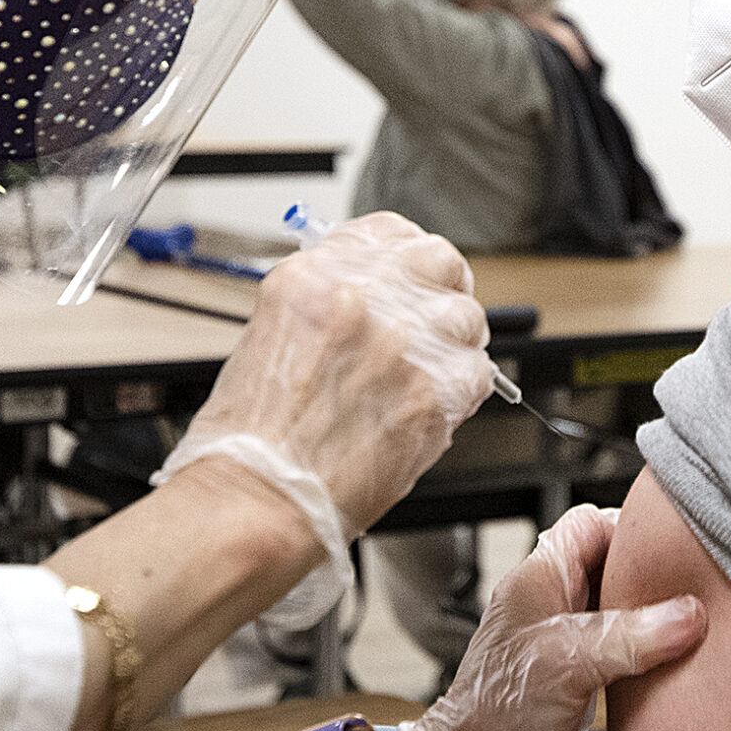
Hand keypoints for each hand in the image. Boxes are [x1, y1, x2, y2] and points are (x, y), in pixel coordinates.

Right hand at [177, 213, 495, 534]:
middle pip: (440, 262)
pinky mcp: (436, 391)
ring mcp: (404, 342)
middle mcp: (363, 298)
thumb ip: (331, 308)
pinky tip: (427, 411)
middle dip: (440, 291)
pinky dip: (461, 393)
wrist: (257, 498)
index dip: (408, 258)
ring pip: (467, 318)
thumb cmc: (253, 438)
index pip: (391, 232)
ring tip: (423, 379)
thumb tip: (375, 300)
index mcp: (314, 278)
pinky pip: (477, 374)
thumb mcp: (273, 339)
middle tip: (431, 323)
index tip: (411, 277)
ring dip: (453, 346)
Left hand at [400, 505, 708, 730]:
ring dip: (654, 620)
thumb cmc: (495, 716)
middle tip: (696, 589)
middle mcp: (550, 606)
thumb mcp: (567, 661)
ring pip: (620, 612)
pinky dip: (647, 656)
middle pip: (611, 567)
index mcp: (537, 580)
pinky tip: (671, 669)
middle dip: (652, 576)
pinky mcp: (577, 683)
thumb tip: (689, 615)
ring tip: (692, 629)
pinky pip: (622, 653)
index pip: (589, 525)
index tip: (675, 547)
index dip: (631, 527)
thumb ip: (630, 634)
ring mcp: (564, 645)